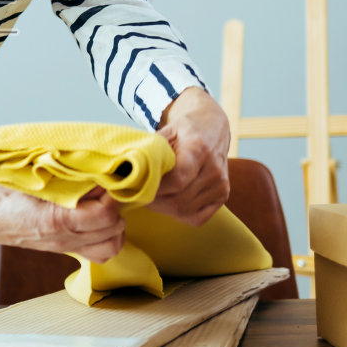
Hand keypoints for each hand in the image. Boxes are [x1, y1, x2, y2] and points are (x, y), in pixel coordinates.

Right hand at [0, 180, 124, 261]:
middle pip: (114, 230)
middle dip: (117, 207)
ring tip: (106, 204)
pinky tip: (99, 219)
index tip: (111, 179)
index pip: (104, 215)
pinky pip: (99, 253)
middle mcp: (63, 238)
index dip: (114, 196)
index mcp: (55, 219)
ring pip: (111, 246)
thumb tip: (90, 161)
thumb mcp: (28, 176)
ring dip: (116, 225)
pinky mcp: (65, 249)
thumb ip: (60, 171)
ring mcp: (65, 247)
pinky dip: (107, 237)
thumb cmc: (1, 194)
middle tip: (108, 188)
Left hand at [150, 86, 230, 225]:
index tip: (137, 188)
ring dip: (163, 209)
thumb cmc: (183, 131)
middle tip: (138, 195)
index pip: (177, 180)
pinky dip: (179, 215)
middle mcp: (214, 169)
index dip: (154, 189)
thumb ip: (148, 151)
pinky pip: (196, 218)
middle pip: (179, 199)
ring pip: (185, 211)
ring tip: (151, 197)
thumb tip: (123, 171)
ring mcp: (221, 185)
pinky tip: (169, 201)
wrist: (212, 129)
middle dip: (154, 202)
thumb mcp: (165, 131)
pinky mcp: (223, 196)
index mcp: (199, 149)